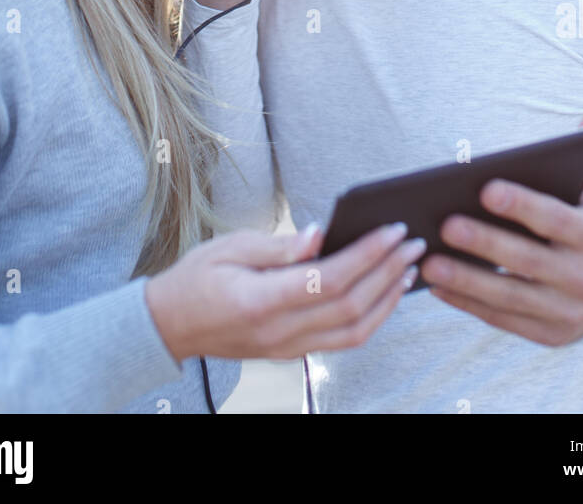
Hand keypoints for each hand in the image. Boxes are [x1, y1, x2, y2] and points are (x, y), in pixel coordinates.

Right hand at [145, 221, 423, 361]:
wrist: (169, 326)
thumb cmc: (196, 278)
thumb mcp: (230, 247)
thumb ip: (279, 246)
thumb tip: (321, 233)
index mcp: (261, 301)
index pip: (330, 279)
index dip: (367, 254)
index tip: (392, 230)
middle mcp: (279, 333)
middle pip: (350, 306)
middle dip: (388, 272)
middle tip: (413, 243)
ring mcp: (287, 348)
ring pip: (354, 331)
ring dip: (388, 299)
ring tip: (409, 268)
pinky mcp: (292, 353)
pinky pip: (342, 341)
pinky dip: (371, 317)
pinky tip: (384, 293)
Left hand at [420, 106, 582, 344]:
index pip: (554, 219)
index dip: (522, 205)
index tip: (486, 189)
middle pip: (526, 260)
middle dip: (484, 243)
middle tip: (445, 224)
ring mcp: (566, 311)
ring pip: (509, 296)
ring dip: (466, 280)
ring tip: (428, 262)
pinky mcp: (549, 334)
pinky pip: (503, 319)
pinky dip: (468, 304)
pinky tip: (437, 286)